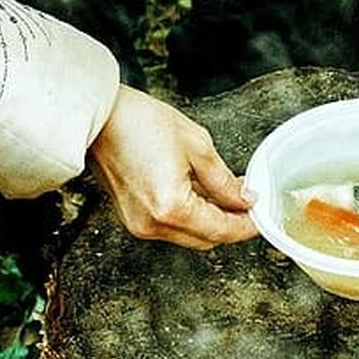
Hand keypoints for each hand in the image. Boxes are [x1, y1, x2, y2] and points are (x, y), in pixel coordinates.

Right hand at [89, 86, 256, 249]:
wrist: (97, 118)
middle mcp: (153, 225)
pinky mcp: (132, 218)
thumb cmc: (138, 123)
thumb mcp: (196, 146)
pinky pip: (171, 227)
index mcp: (171, 208)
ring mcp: (140, 225)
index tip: (260, 213)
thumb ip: (224, 181)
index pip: (222, 230)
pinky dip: (189, 216)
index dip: (247, 224)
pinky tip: (199, 193)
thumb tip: (244, 198)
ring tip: (224, 192)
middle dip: (230, 223)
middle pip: (207, 240)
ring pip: (190, 236)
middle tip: (246, 200)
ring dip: (210, 220)